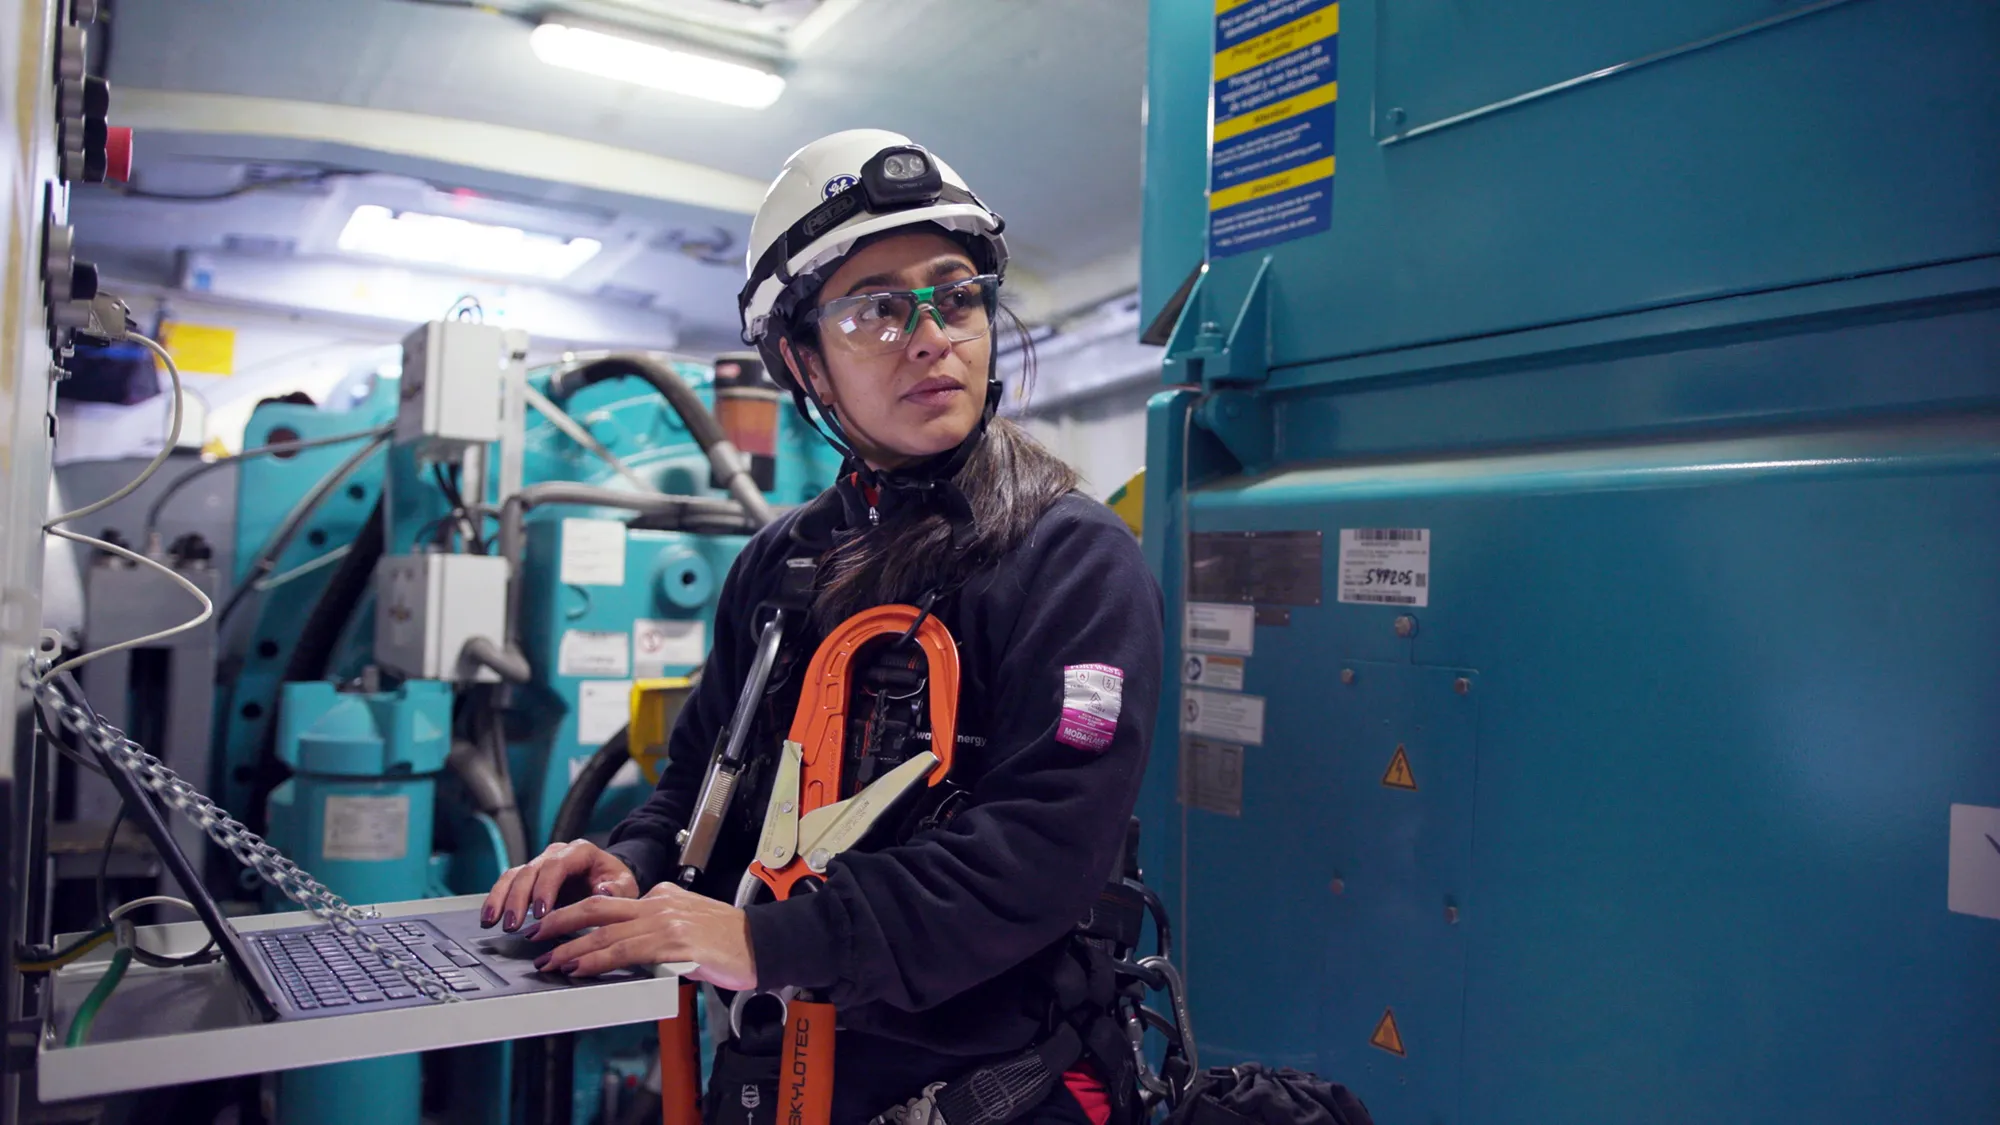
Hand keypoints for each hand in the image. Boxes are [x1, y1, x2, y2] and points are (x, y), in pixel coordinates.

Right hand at [481, 839, 637, 931]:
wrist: (609, 879)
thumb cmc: (616, 883)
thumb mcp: (625, 886)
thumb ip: (617, 890)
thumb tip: (604, 891)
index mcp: (580, 852)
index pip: (557, 866)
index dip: (545, 888)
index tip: (540, 912)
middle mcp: (556, 854)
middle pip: (530, 871)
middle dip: (518, 899)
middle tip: (512, 925)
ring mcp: (540, 864)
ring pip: (514, 875)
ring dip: (501, 899)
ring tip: (492, 922)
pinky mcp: (530, 878)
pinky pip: (508, 884)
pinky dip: (496, 899)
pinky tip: (489, 918)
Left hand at [532, 882, 757, 990]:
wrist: (763, 944)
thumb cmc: (731, 940)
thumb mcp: (690, 922)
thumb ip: (660, 927)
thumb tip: (630, 947)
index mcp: (662, 896)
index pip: (609, 902)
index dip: (575, 915)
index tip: (553, 927)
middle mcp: (660, 904)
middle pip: (596, 907)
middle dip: (559, 920)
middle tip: (533, 933)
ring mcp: (666, 922)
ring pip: (605, 932)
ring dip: (571, 949)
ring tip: (549, 962)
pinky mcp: (674, 945)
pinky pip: (625, 952)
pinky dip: (598, 961)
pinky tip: (581, 969)